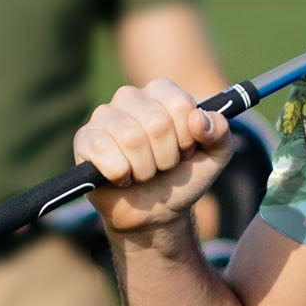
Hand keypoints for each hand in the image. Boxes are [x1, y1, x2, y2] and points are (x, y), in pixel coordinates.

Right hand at [74, 79, 236, 236]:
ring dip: (145, 169)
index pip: (180, 104)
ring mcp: (104, 116)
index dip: (187, 137)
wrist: (155, 212)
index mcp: (161, 92)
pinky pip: (103, 151)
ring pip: (130, 138)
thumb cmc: (181, 177)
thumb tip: (198, 119)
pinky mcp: (84, 139)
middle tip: (162, 166)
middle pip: (156, 122)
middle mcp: (130, 97)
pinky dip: (120, 174)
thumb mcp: (215, 156)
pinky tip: (122, 177)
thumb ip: (220, 132)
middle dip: (166, 157)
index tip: (185, 150)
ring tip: (143, 173)